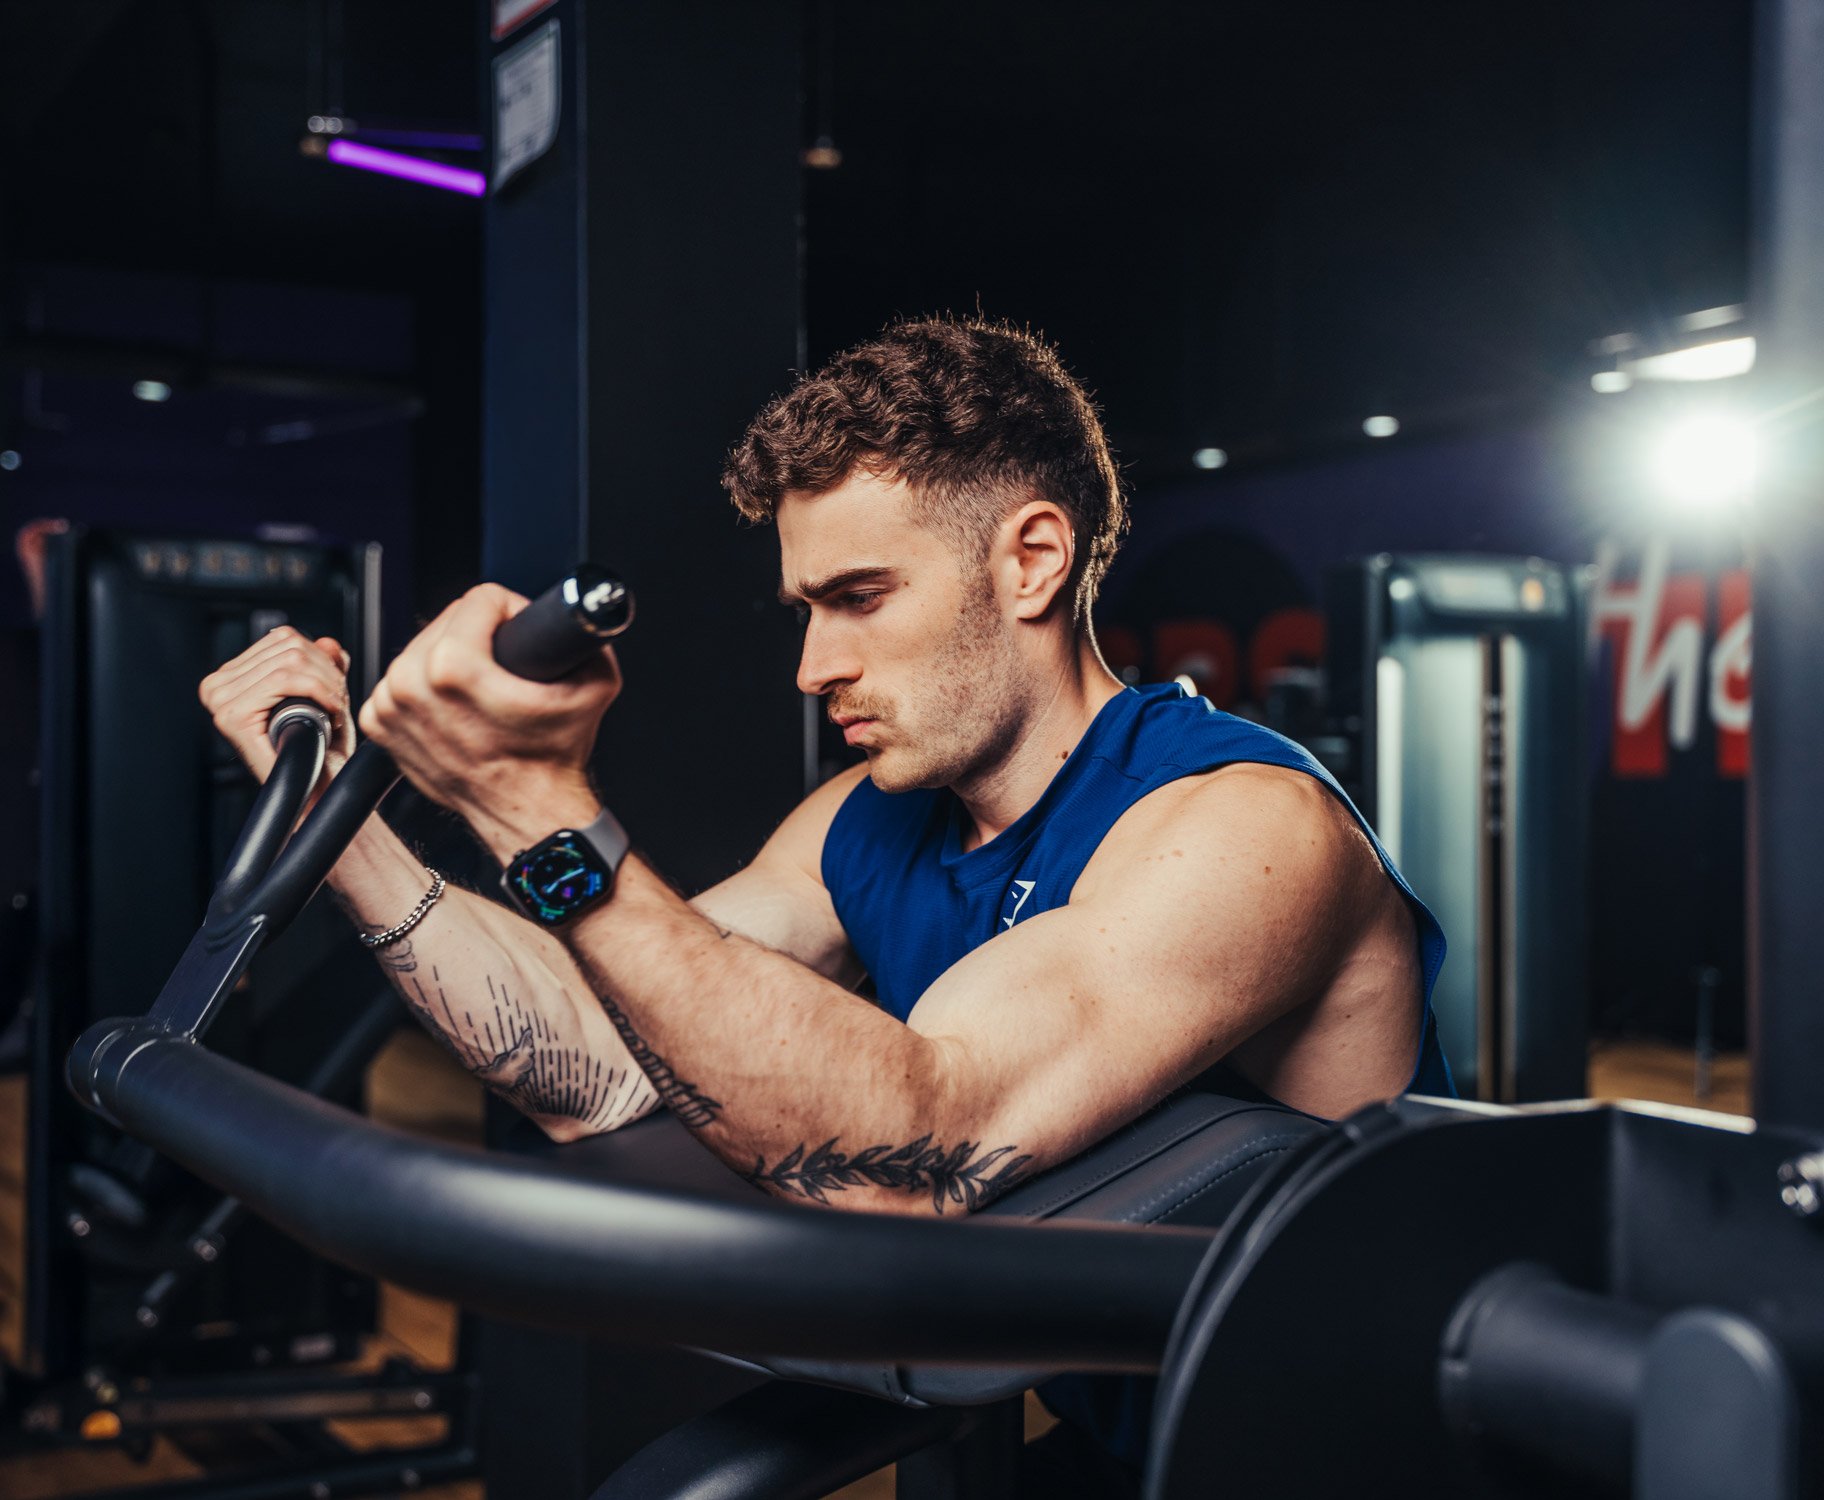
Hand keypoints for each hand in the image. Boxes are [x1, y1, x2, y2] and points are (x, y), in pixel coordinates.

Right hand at [199, 627, 354, 808]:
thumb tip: (328, 642)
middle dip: (327, 673)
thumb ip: (324, 664)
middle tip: (339, 704)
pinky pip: (286, 680)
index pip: (282, 638)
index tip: (336, 689)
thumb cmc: (318, 751)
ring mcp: (219, 700)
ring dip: (328, 685)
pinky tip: (330, 716)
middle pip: (289, 647)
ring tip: (334, 711)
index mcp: (229, 677)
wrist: (318, 793)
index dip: (321, 659)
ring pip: (291, 661)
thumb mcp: (324, 696)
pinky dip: (321, 693)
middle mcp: (216, 686)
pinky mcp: (231, 716)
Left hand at [356, 584, 619, 852]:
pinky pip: (403, 679)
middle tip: (506, 665)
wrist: (526, 810)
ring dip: (451, 655)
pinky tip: (455, 705)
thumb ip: (589, 637)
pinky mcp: (379, 723)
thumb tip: (582, 614)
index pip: (481, 599)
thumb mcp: (594, 683)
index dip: (512, 611)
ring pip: (423, 647)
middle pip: (448, 620)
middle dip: (481, 633)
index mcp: (452, 668)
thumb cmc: (551, 759)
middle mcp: (411, 684)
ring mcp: (390, 705)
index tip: (521, 634)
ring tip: (481, 685)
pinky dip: (426, 686)